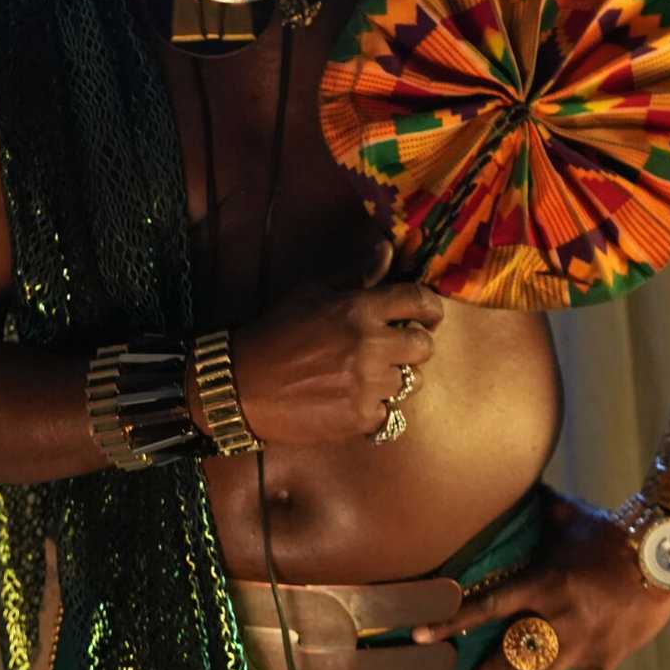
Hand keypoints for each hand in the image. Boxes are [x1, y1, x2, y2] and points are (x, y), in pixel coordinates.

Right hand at [231, 239, 442, 445]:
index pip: (419, 302)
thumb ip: (357, 276)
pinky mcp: (360, 417)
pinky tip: (347, 399)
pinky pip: (388, 412)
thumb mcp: (313, 294)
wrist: (240, 386)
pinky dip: (373, 408)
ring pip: (410, 382)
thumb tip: (387, 251)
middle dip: (412, 346)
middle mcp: (370, 346)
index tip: (426, 316)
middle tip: (391, 349)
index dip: (429, 308)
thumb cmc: (275, 334)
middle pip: (424, 347)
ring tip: (362, 376)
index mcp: (359, 309)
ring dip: (392, 378)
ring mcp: (367, 385)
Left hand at [412, 489, 669, 669]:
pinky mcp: (605, 660)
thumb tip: (520, 480)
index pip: (487, 607)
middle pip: (504, 661)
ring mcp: (581, 644)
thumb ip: (541, 507)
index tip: (421, 638)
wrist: (667, 558)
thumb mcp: (572, 517)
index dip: (452, 622)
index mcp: (542, 583)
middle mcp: (557, 619)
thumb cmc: (615, 534)